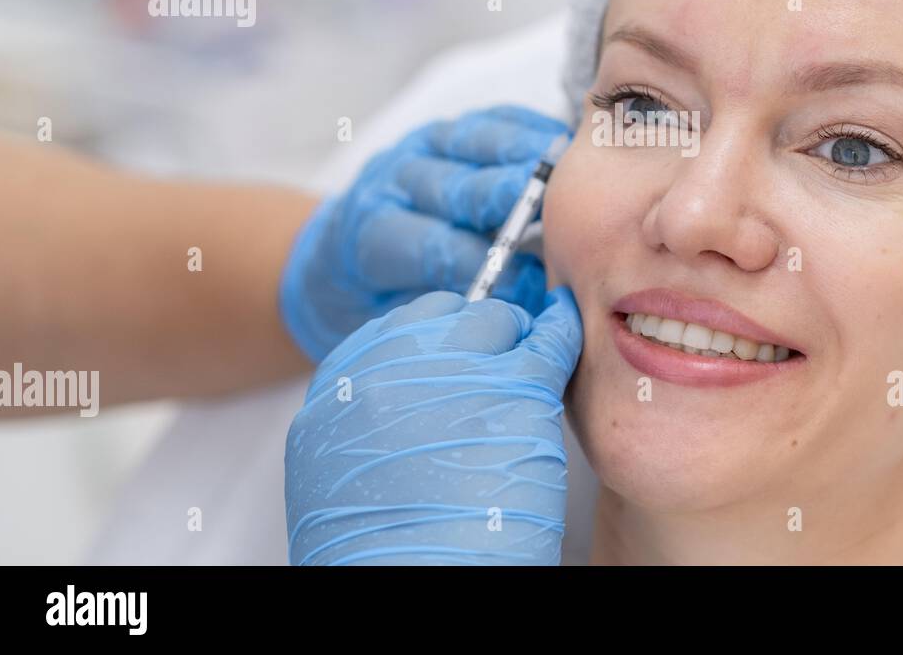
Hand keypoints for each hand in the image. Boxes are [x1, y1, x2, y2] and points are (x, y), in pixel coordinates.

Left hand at [278, 105, 570, 362]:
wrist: (340, 255)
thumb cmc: (382, 295)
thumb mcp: (402, 314)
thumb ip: (458, 305)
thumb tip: (529, 302)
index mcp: (375, 235)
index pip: (434, 245)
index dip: (486, 261)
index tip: (531, 278)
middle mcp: (393, 183)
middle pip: (461, 188)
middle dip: (514, 201)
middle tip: (564, 212)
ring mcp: (420, 149)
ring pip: (478, 143)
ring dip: (529, 156)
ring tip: (572, 171)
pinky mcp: (448, 130)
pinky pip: (495, 119)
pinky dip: (531, 129)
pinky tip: (561, 141)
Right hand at [285, 287, 582, 564]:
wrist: (416, 583)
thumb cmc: (384, 553)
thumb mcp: (338, 474)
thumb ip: (368, 418)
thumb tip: (404, 399)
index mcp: (340, 388)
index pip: (395, 331)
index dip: (434, 341)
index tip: (454, 353)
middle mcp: (393, 366)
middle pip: (446, 319)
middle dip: (475, 335)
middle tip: (497, 361)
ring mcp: (455, 370)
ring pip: (495, 323)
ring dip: (514, 340)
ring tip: (530, 358)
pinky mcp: (515, 387)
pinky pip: (547, 340)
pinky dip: (560, 333)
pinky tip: (564, 328)